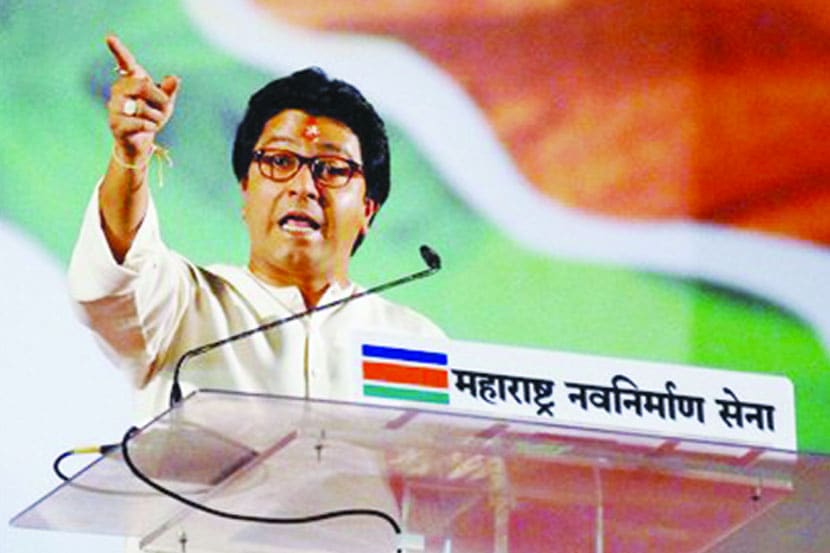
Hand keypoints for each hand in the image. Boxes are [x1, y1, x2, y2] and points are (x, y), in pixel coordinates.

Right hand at [106, 35, 179, 163]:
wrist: (140, 142)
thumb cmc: (152, 116)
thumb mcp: (165, 103)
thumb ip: (169, 90)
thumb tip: (174, 78)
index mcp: (130, 80)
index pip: (125, 62)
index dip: (118, 50)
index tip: (109, 37)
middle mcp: (118, 90)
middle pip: (141, 86)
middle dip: (159, 98)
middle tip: (164, 106)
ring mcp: (114, 106)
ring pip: (141, 107)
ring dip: (156, 117)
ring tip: (152, 121)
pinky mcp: (115, 124)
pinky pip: (138, 122)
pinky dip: (150, 126)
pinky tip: (148, 128)